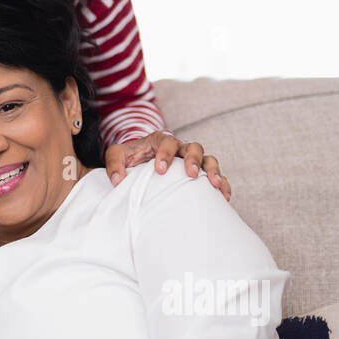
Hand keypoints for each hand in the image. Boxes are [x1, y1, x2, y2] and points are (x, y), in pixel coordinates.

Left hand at [103, 131, 230, 201]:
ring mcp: (192, 160)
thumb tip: (118, 180)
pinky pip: (215, 176)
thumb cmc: (131, 157)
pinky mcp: (199, 174)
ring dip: (213, 171)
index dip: (165, 155)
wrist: (140, 162)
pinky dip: (222, 184)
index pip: (167, 142)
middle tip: (190, 174)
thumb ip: (115, 164)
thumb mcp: (117, 155)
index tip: (160, 170)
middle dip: (193, 160)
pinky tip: (223, 197)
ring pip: (209, 159)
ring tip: (214, 184)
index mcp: (161, 141)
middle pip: (194, 147)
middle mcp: (180, 148)